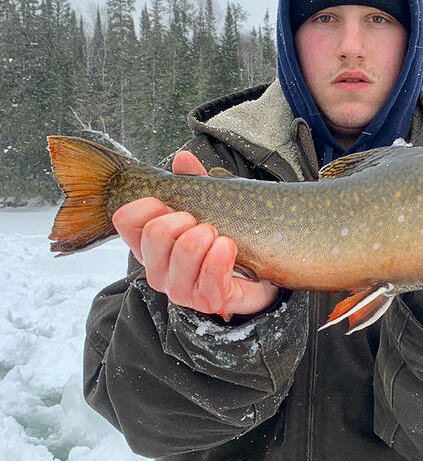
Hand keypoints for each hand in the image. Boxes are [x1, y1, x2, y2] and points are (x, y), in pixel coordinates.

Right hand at [112, 151, 279, 319]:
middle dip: (182, 220)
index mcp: (151, 246)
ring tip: (218, 235)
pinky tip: (228, 247)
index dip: (147, 205)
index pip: (125, 221)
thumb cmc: (224, 242)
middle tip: (202, 223)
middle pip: (154, 234)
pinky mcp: (208, 301)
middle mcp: (159, 270)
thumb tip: (183, 159)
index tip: (169, 204)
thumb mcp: (211, 208)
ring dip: (204, 237)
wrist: (259, 277)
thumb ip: (195, 183)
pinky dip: (221, 257)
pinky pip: (209, 277)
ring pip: (182, 253)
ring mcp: (181, 289)